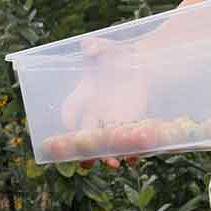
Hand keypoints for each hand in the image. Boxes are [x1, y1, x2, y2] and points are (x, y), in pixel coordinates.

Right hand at [57, 36, 149, 168]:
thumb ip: (96, 46)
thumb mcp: (106, 47)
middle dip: (85, 149)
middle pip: (86, 135)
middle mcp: (95, 110)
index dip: (69, 123)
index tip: (71, 134)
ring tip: (113, 164)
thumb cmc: (117, 53)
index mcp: (84, 93)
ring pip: (105, 143)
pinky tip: (133, 158)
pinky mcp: (129, 122)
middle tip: (87, 162)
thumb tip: (88, 46)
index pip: (70, 111)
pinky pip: (126, 140)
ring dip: (107, 155)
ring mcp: (112, 119)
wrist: (141, 62)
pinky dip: (130, 151)